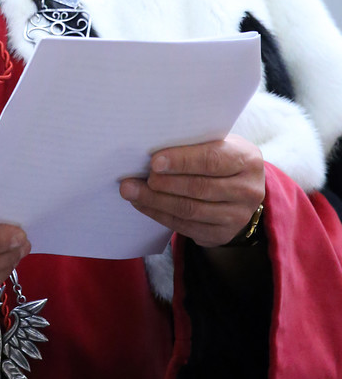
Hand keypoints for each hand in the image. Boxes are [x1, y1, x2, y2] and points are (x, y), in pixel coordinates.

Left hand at [119, 134, 264, 247]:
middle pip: (199, 188)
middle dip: (163, 184)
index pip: (212, 160)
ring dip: (155, 202)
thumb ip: (193, 145)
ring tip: (131, 192)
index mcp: (247, 160)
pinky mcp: (222, 234)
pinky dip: (160, 215)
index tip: (154, 162)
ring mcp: (237, 216)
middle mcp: (247, 190)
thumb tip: (151, 150)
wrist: (241, 188)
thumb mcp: (217, 144)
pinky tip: (143, 205)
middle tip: (132, 180)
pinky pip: (186, 227)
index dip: (182, 161)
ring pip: (190, 210)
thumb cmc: (220, 158)